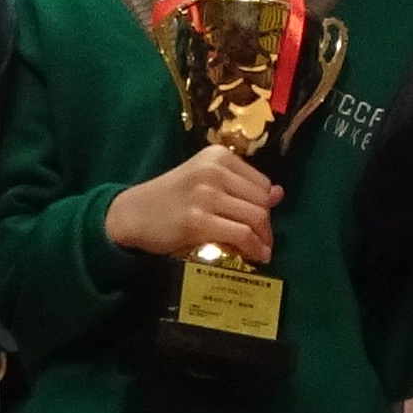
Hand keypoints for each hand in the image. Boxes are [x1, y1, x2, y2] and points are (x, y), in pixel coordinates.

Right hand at [106, 143, 278, 268]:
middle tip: (264, 242)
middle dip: (266, 225)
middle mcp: (213, 170)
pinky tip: (255, 256)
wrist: (133, 213)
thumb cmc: (171, 198)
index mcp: (218, 156)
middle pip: (262, 200)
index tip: (260, 223)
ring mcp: (205, 195)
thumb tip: (279, 193)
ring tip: (262, 251)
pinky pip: (241, 235)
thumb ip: (239, 186)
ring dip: (264, 239)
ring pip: (256, 217)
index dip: (266, 206)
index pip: (262, 182)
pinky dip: (253, 248)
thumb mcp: (205, 182)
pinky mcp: (198, 220)